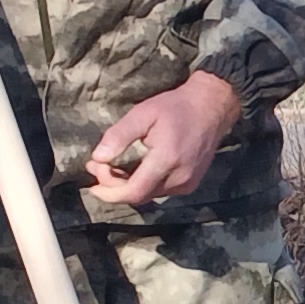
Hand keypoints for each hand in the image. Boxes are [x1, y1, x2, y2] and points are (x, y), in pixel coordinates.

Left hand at [86, 71, 246, 204]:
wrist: (212, 107)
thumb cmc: (176, 107)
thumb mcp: (142, 114)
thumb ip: (118, 136)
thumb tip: (98, 158)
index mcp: (166, 160)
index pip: (134, 192)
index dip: (110, 194)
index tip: (92, 185)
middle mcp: (179, 178)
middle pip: (139, 196)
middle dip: (114, 186)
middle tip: (97, 166)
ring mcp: (187, 183)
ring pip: (148, 195)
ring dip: (127, 185)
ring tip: (112, 166)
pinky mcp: (190, 183)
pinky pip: (160, 190)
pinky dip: (143, 183)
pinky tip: (135, 169)